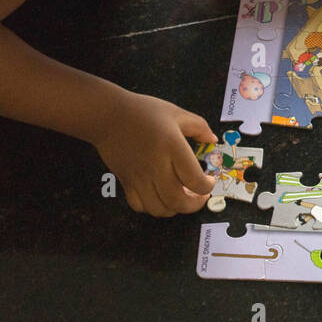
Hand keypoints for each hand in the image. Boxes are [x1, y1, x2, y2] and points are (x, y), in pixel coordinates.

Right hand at [94, 94, 217, 216]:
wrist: (108, 115)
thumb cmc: (143, 112)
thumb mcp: (176, 113)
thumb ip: (199, 126)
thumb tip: (212, 139)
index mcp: (173, 148)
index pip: (195, 181)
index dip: (207, 187)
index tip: (210, 180)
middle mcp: (157, 166)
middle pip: (178, 201)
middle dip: (194, 204)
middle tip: (199, 196)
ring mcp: (139, 177)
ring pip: (159, 209)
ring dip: (174, 208)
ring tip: (180, 197)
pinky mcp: (126, 182)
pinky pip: (140, 206)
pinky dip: (153, 207)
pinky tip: (159, 196)